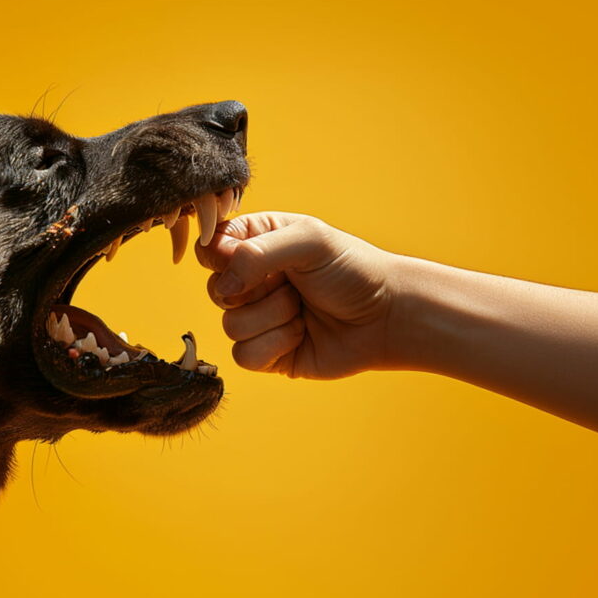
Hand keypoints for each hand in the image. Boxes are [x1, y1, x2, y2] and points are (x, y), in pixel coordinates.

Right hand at [195, 212, 399, 378]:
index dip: (222, 258)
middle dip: (256, 291)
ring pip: (230, 326)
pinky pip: (243, 356)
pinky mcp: (267, 354)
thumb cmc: (353, 270)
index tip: (247, 259)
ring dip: (273, 318)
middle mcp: (252, 281)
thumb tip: (222, 286)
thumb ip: (256, 252)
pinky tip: (301, 335)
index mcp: (257, 243)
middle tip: (292, 285)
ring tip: (303, 310)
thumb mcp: (309, 240)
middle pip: (215, 290)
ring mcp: (259, 318)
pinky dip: (274, 346)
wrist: (388, 317)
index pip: (210, 248)